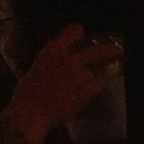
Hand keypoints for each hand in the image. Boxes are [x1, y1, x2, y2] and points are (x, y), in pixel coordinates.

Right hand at [6, 26, 116, 142]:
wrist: (30, 113)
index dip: (79, 33)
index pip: (74, 30)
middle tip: (117, 52)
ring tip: (77, 91)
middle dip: (110, 51)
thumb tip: (58, 54)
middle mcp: (68, 58)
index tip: (83, 36)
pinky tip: (79, 98)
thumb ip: (49, 60)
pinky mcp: (87, 88)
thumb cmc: (26, 95)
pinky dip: (91, 92)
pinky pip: (96, 87)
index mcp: (51, 51)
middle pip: (97, 50)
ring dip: (91, 80)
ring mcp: (80, 73)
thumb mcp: (34, 69)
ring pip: (96, 73)